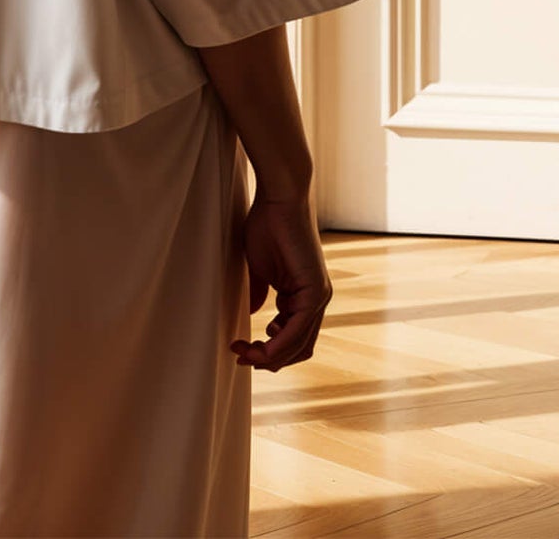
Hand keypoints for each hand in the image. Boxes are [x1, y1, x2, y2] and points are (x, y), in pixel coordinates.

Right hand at [231, 190, 331, 371]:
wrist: (280, 199)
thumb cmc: (267, 224)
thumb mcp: (259, 268)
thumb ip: (261, 293)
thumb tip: (255, 316)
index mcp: (304, 295)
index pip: (292, 338)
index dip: (267, 351)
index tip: (239, 348)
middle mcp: (317, 301)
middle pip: (297, 349)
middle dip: (267, 359)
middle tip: (239, 354)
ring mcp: (318, 297)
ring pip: (298, 344)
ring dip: (270, 356)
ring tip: (242, 349)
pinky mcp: (314, 291)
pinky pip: (298, 329)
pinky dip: (277, 343)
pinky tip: (257, 343)